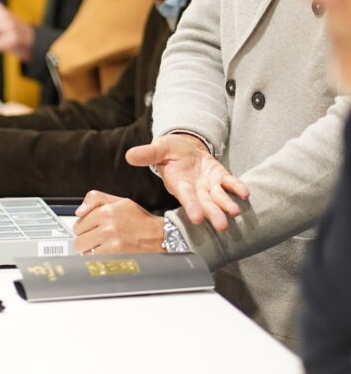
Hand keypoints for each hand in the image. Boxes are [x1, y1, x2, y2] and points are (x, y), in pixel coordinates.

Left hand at [73, 190, 163, 253]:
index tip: (88, 229)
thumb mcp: (118, 200)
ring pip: (85, 252)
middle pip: (78, 240)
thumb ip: (95, 198)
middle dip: (84, 240)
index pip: (78, 224)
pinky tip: (106, 253)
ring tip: (100, 246)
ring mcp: (111, 243)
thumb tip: (79, 211)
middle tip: (93, 239)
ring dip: (90, 251)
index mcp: (106, 212)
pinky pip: (95, 260)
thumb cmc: (139, 219)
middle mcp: (107, 227)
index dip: (82, 228)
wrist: (158, 235)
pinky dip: (98, 259)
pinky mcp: (116, 256)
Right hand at [126, 133, 249, 231]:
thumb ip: (147, 154)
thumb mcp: (159, 148)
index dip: (191, 206)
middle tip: (222, 226)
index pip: (185, 197)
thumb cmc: (169, 151)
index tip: (196, 218)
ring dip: (227, 205)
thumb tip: (129, 155)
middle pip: (205, 204)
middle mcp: (195, 189)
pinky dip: (237, 188)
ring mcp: (209, 185)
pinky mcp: (220, 177)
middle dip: (213, 214)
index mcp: (179, 183)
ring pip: (219, 198)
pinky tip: (245, 193)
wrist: (185, 147)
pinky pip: (230, 183)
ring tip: (235, 212)